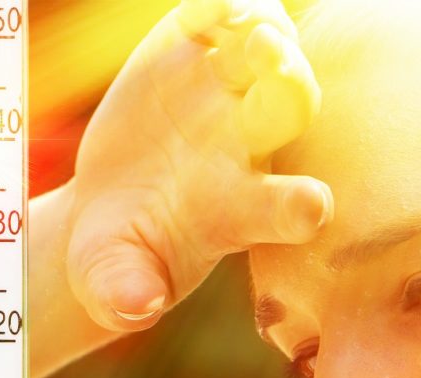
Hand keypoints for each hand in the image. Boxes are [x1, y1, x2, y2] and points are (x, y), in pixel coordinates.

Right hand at [67, 0, 330, 330]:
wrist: (111, 200)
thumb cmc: (119, 253)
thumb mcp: (110, 280)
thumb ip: (123, 290)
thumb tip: (134, 305)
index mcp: (238, 210)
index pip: (284, 209)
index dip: (299, 206)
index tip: (310, 206)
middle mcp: (248, 146)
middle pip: (290, 110)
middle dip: (287, 86)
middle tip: (274, 63)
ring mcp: (226, 93)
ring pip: (265, 51)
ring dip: (263, 32)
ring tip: (243, 23)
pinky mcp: (195, 50)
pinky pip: (219, 15)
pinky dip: (220, 4)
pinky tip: (212, 6)